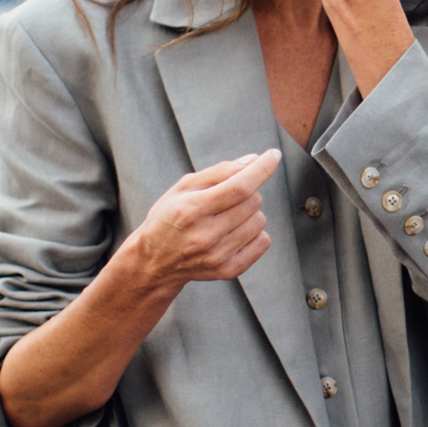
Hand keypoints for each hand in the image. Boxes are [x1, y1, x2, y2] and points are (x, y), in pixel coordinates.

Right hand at [123, 151, 278, 290]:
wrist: (154, 261)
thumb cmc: (168, 219)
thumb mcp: (183, 188)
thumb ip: (219, 172)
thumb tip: (252, 161)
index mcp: (192, 209)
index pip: (239, 187)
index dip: (261, 169)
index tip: (273, 155)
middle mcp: (206, 235)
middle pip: (253, 201)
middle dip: (248, 192)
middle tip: (227, 198)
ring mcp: (218, 255)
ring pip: (260, 221)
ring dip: (250, 213)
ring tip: (227, 218)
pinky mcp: (228, 270)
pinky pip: (263, 242)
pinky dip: (255, 233)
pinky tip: (234, 233)